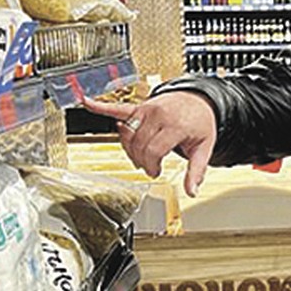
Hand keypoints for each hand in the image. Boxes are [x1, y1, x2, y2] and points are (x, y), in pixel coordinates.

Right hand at [82, 92, 217, 196]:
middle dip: (142, 160)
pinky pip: (117, 108)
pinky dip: (101, 107)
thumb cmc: (201, 122)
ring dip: (129, 149)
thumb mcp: (204, 147)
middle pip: (138, 145)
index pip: (153, 150)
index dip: (151, 165)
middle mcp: (158, 115)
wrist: (199, 99)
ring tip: (139, 156)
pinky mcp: (139, 106)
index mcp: (175, 125)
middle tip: (149, 167)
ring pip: (127, 134)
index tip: (155, 172)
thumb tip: (192, 191)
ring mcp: (147, 109)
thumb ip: (196, 170)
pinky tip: (86, 103)